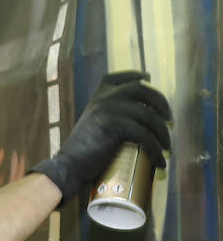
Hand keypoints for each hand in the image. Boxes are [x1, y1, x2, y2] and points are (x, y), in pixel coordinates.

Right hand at [32, 71, 171, 201]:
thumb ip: (110, 114)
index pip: (122, 77)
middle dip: (161, 102)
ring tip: (167, 148)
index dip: (137, 76)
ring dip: (163, 134)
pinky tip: (160, 161)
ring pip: (149, 116)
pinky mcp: (115, 125)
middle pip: (142, 90)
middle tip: (170, 119)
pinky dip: (156, 150)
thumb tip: (140, 117)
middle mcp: (105, 97)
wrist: (70, 164)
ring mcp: (110, 109)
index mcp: (99, 95)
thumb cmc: (84, 149)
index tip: (149, 79)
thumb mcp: (95, 123)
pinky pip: (145, 136)